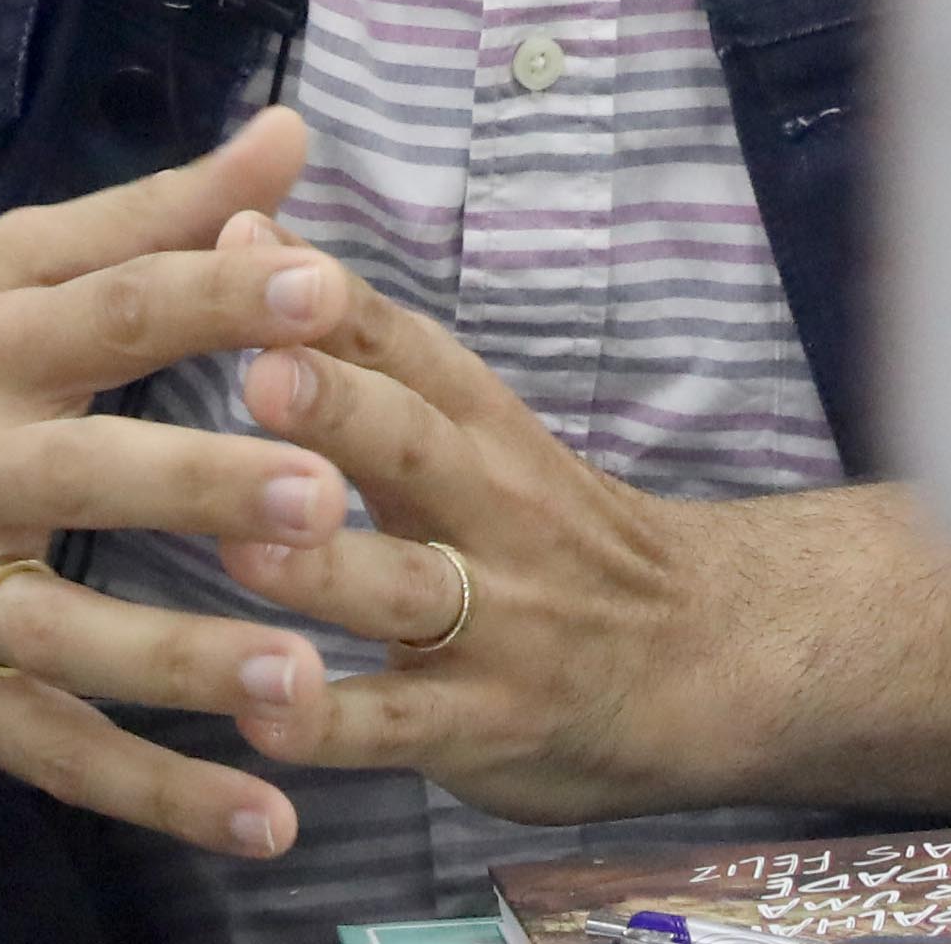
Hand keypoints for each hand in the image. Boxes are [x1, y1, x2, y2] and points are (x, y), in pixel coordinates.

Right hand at [0, 110, 371, 861]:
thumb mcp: (5, 273)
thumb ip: (157, 216)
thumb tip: (291, 135)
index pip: (112, 310)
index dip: (217, 299)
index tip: (327, 293)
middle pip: (85, 473)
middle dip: (200, 485)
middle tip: (318, 495)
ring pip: (69, 636)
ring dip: (185, 665)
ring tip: (302, 684)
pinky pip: (57, 753)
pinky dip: (158, 796)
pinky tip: (265, 822)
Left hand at [205, 271, 776, 823]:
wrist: (709, 656)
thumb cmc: (555, 530)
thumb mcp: (479, 430)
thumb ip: (363, 348)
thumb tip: (245, 222)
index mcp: (488, 431)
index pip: (416, 350)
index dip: (341, 302)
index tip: (253, 248)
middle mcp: (493, 512)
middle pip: (415, 448)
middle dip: (339, 411)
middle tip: (261, 375)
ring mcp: (493, 623)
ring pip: (402, 587)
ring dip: (323, 568)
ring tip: (241, 546)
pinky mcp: (480, 726)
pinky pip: (398, 727)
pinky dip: (331, 723)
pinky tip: (262, 718)